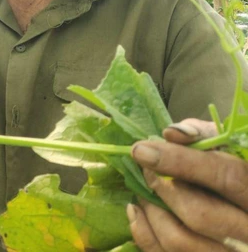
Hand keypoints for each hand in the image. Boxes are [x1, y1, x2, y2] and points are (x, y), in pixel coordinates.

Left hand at [128, 119, 247, 251]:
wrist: (239, 207)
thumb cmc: (235, 171)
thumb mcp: (229, 147)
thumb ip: (205, 136)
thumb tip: (171, 134)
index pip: (225, 178)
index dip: (181, 162)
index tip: (143, 151)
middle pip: (200, 215)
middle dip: (162, 189)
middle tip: (144, 170)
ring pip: (180, 241)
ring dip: (151, 211)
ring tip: (144, 191)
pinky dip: (143, 232)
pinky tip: (138, 210)